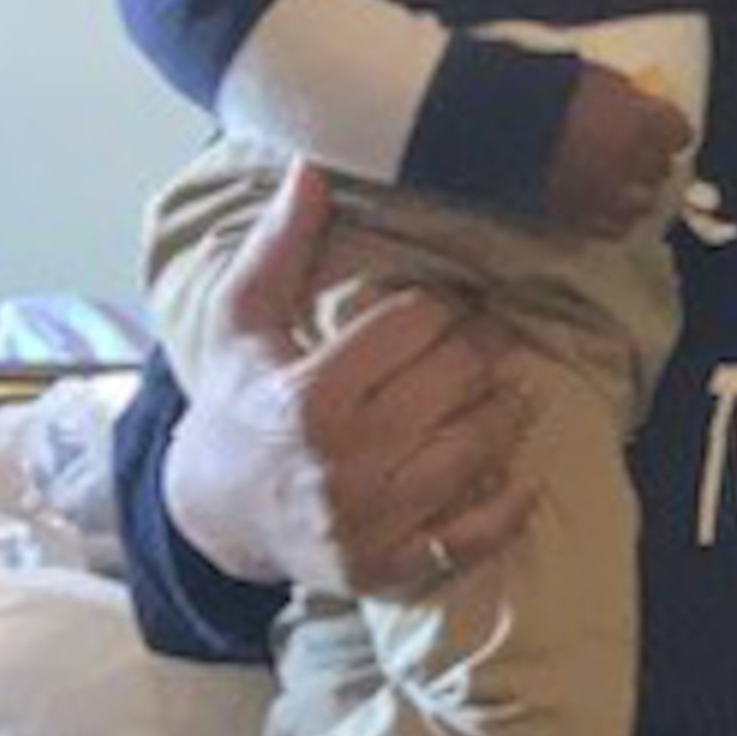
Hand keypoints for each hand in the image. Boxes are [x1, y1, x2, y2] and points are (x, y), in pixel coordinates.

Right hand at [163, 163, 536, 598]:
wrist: (214, 512)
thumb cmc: (240, 402)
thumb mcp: (243, 322)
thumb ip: (279, 246)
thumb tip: (311, 166)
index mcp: (307, 400)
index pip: (414, 328)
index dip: (438, 307)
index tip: (442, 307)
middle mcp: (341, 466)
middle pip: (455, 381)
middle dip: (479, 349)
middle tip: (486, 338)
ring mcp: (368, 524)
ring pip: (478, 446)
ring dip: (506, 411)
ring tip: (507, 388)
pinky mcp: (388, 569)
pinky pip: (472, 536)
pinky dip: (508, 504)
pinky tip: (522, 473)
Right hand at [544, 67, 691, 238]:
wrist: (502, 122)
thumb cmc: (552, 92)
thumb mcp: (600, 80)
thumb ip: (628, 95)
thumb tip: (641, 98)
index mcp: (648, 123)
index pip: (680, 133)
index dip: (668, 132)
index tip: (657, 130)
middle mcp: (638, 162)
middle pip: (662, 169)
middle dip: (649, 162)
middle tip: (631, 155)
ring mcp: (614, 194)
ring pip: (643, 204)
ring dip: (634, 194)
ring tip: (617, 185)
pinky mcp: (586, 217)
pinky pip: (613, 227)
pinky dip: (610, 218)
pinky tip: (597, 204)